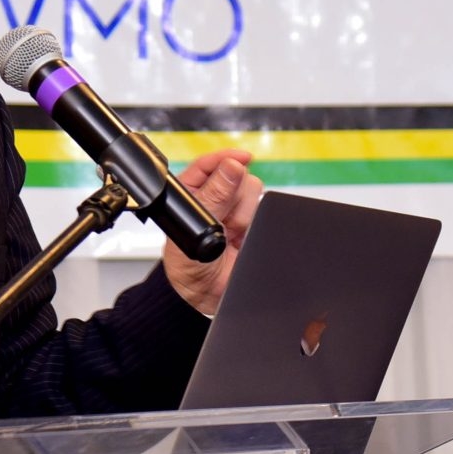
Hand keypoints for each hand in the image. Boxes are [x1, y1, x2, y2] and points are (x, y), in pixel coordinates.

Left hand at [161, 149, 264, 316]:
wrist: (206, 295)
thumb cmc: (188, 265)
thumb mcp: (195, 228)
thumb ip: (214, 196)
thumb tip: (231, 167)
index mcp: (192, 191)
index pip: (210, 164)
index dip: (225, 158)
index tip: (241, 158)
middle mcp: (216, 197)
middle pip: (237, 174)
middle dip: (233, 195)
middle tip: (223, 217)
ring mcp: (235, 210)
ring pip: (253, 190)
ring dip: (243, 212)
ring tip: (230, 233)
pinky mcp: (253, 223)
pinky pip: (265, 210)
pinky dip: (256, 222)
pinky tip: (241, 237)